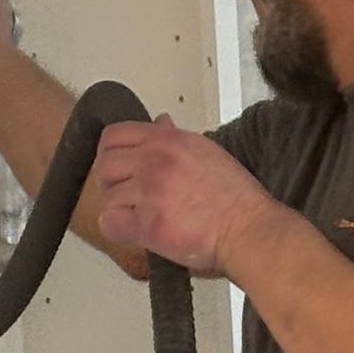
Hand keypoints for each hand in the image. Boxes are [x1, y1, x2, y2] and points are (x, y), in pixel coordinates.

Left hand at [93, 117, 274, 277]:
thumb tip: (160, 121)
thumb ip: (175, 138)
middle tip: (129, 195)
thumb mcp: (206, 151)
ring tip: (143, 216)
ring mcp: (150, 191)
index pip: (115, 134)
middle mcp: (155, 160)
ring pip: (109, 196)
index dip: (111, 152)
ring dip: (122, 209)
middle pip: (104, 164)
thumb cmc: (234, 197)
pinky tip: (137, 231)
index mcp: (168, 140)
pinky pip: (110, 223)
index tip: (121, 167)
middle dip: (111, 182)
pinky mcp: (148, 223)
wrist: (248, 229)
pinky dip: (118, 229)